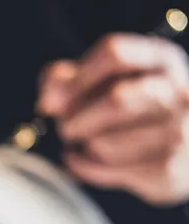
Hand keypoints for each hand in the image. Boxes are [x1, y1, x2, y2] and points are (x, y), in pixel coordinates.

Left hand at [37, 33, 188, 204]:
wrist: (181, 153)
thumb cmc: (131, 110)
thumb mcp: (102, 84)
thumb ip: (67, 80)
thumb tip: (48, 99)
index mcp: (161, 61)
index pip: (115, 54)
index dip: (76, 79)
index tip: (50, 101)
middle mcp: (177, 92)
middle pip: (116, 99)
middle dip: (76, 118)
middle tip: (64, 127)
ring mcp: (177, 132)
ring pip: (106, 143)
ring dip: (80, 145)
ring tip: (81, 142)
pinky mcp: (166, 169)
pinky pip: (105, 169)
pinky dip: (81, 166)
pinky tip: (80, 160)